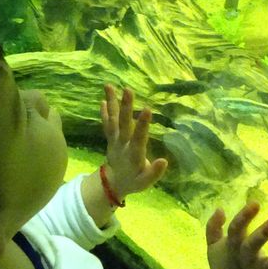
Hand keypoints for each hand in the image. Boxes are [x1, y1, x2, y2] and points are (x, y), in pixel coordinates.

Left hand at [101, 84, 167, 199]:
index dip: (143, 124)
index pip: (139, 137)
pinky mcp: (110, 138)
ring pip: (113, 119)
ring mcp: (115, 140)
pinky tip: (103, 99)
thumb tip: (164, 161)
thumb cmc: (134, 180)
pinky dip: (104, 112)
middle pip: (124, 124)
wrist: (113, 183)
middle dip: (126, 107)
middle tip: (128, 90)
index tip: (148, 109)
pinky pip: (106, 123)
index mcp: (133, 154)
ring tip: (109, 86)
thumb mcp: (146, 182)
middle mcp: (122, 144)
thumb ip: (154, 172)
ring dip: (111, 102)